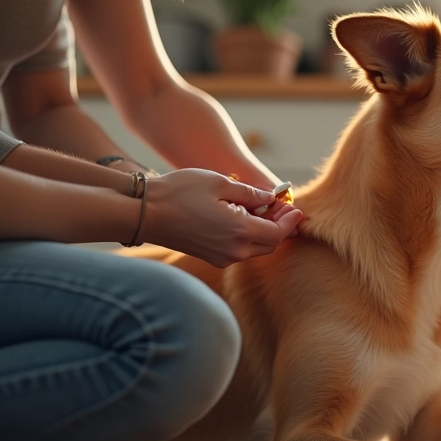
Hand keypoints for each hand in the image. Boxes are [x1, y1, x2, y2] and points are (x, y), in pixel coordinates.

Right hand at [138, 169, 302, 266]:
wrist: (143, 213)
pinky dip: (249, 236)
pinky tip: (245, 219)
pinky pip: (239, 250)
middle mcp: (234, 250)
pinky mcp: (210, 257)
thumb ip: (250, 194)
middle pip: (270, 244)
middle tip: (283, 208)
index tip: (297, 208)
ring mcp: (221, 257)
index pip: (278, 233)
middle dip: (281, 227)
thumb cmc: (179, 193)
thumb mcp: (219, 183)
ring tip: (265, 211)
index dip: (291, 221)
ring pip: (255, 249)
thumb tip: (270, 199)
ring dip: (265, 232)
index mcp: (240, 231)